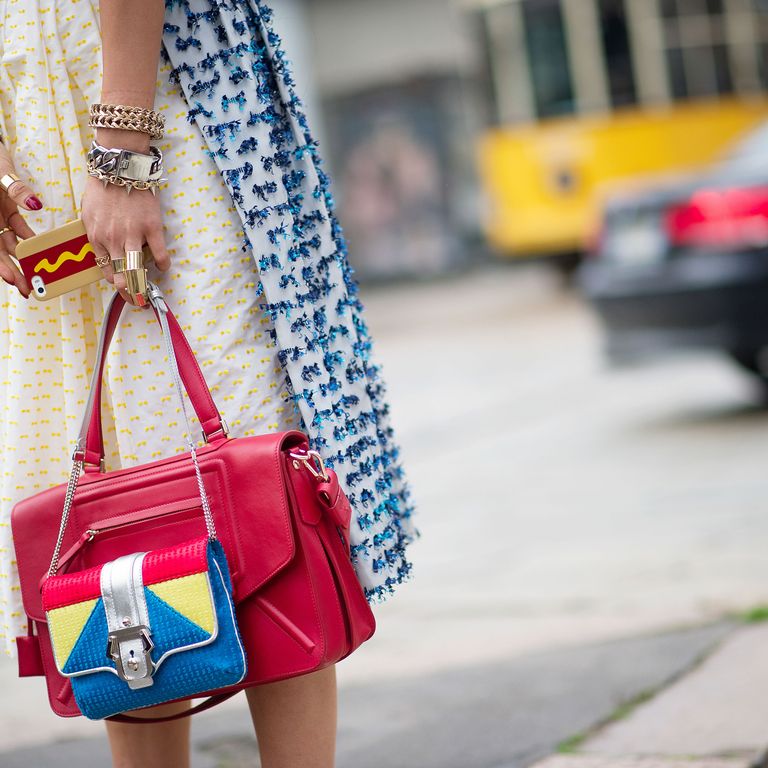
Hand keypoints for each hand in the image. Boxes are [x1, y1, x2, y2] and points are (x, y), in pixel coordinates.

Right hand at [0, 143, 43, 298]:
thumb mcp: (0, 174)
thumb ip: (16, 190)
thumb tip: (35, 205)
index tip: (11, 279)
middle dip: (13, 271)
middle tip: (28, 289)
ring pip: (9, 244)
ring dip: (22, 260)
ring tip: (35, 277)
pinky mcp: (6, 210)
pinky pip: (17, 229)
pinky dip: (28, 240)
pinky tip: (41, 252)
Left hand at [81, 174, 169, 306]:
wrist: (120, 168)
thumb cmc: (102, 189)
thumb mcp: (88, 214)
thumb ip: (96, 234)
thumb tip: (104, 252)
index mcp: (96, 237)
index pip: (105, 270)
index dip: (116, 283)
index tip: (123, 288)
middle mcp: (113, 240)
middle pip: (121, 277)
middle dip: (129, 293)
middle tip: (137, 300)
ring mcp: (133, 235)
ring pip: (138, 271)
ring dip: (143, 286)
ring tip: (148, 293)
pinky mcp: (152, 228)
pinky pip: (160, 254)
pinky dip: (163, 264)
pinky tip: (164, 266)